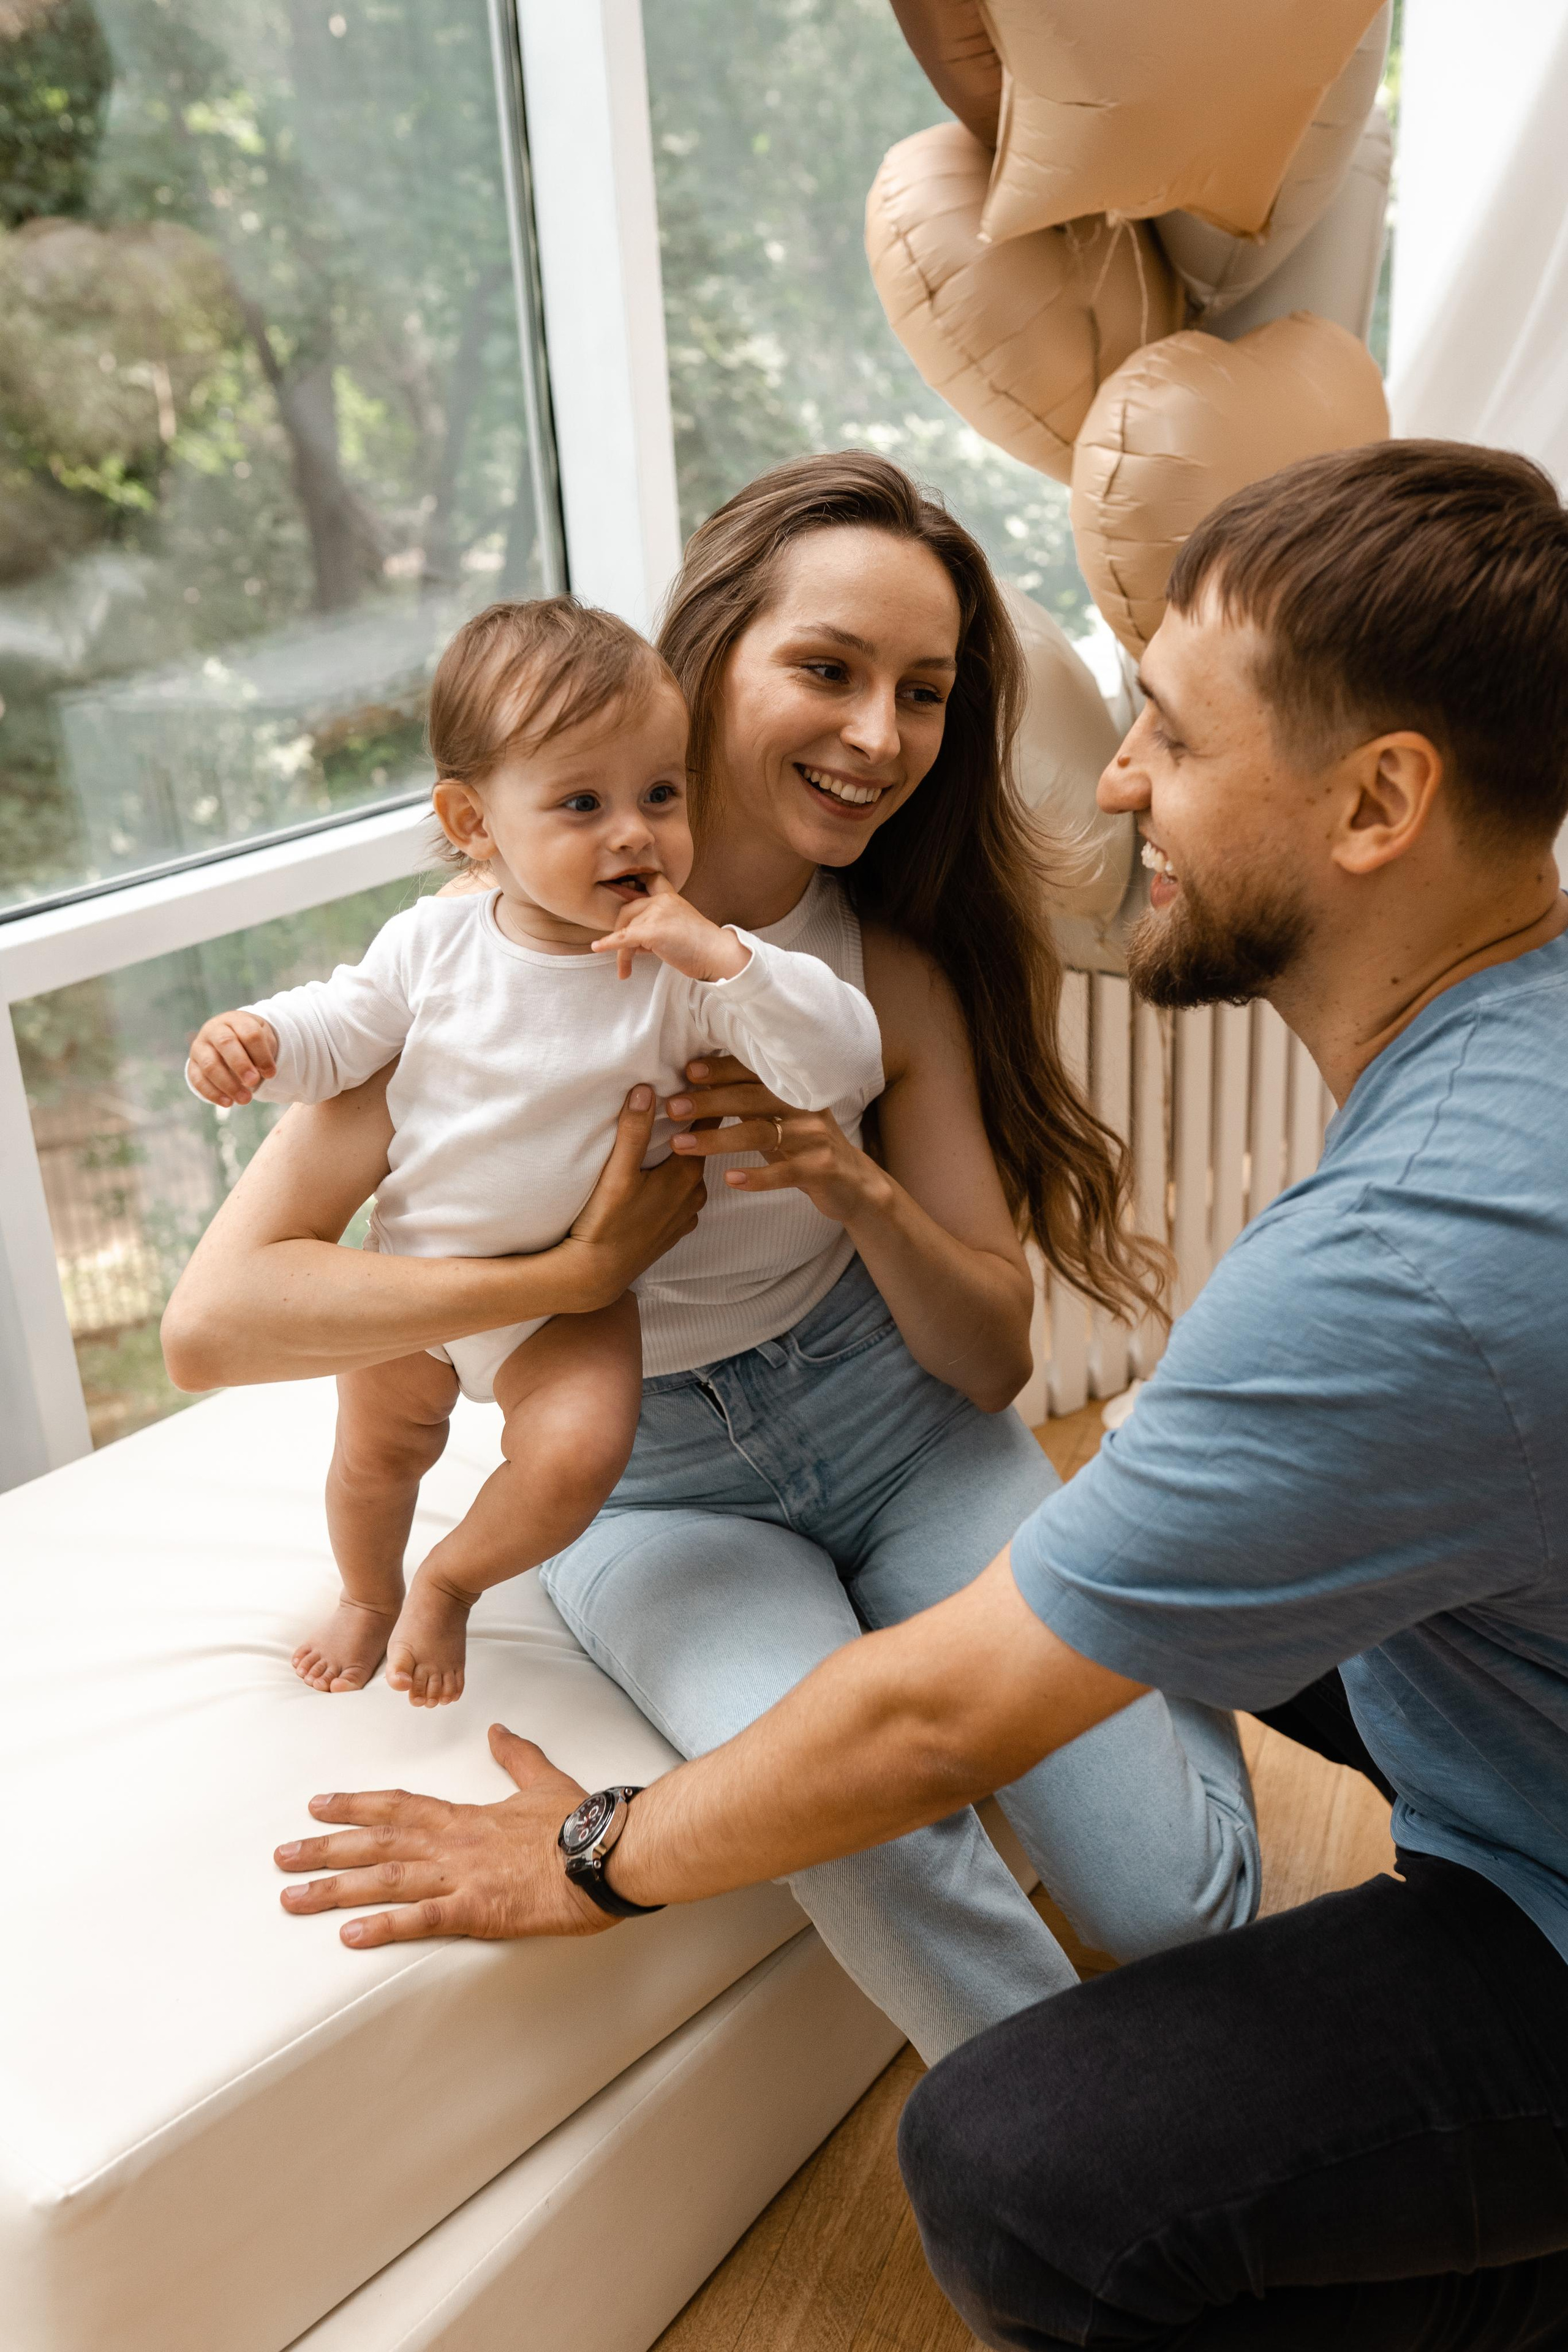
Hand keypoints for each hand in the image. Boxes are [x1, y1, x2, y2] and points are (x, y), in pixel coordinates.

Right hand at [187, 1010, 278, 1106]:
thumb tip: (263, 1074)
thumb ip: (264, 1052)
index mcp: (236, 1020)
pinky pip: (197, 1080)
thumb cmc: (249, 1041)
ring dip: (228, 1084)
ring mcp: (200, 1047)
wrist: (228, 1039)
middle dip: (241, 1065)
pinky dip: (212, 1093)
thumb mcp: (262, 1039)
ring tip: (245, 1100)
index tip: (271, 1073)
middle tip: (253, 1082)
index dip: (261, 1054)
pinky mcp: (192, 1065)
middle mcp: (214, 1030)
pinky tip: (228, 1103)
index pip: (249, 1033)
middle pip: (226, 1044)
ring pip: (210, 1064)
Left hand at [275, 1724, 613, 1945]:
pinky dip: (385, 1926)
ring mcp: (462, 1876)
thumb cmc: (579, 1821)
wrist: (607, 1851)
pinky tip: (351, 1936)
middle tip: (280, 1856)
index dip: (355, 1807)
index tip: (317, 1806)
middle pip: (376, 1844)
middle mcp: (452, 1843)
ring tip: (292, 1898)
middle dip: (324, 1850)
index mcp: (465, 1816)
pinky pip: (423, 1919)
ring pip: (386, 1880)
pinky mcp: (478, 1909)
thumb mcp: (544, 1780)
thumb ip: (516, 1756)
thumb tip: (498, 1730)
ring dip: (335, 1890)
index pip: (397, 1807)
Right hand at [558, 1082, 706, 1306]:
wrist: (596, 1276)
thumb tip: (647, 1089)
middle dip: (697, 1127)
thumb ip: (634, 1131)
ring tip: (673, 1135)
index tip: (707, 1077)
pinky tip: (661, 1176)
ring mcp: (684, 1217)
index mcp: (685, 1177)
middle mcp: (693, 1196)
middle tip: (688, 1097)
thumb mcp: (617, 1174)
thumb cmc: (606, 1223)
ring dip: (686, 1156)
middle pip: (701, 1151)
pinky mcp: (672, 1232)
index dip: (706, 1102)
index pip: (707, 1128)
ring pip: (692, 1175)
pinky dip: (677, 1182)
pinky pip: (682, 1198)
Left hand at [591, 874, 748, 982]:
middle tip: (624, 956)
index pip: (646, 882)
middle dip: (620, 933)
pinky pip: (623, 938)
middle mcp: (662, 900)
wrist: (718, 954)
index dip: (630, 886)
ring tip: (625, 971)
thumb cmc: (700, 947)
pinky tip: (597, 948)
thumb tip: (632, 944)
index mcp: (669, 896)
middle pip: (627, 912)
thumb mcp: (676, 930)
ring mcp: (657, 913)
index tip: (616, 885)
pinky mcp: (653, 931)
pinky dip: (609, 944)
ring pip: (626, 931)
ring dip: (622, 954)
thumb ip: (655, 929)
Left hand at [666, 1055, 885, 1227]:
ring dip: (717, 1140)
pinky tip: (730, 1179)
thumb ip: (748, 1099)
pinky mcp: (820, 1168)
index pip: (753, 1072)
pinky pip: (784, 1172)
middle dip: (709, 1102)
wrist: (853, 1182)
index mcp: (792, 1089)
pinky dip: (757, 1177)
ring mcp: (813, 1137)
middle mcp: (804, 1106)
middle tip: (672, 1108)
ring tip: (681, 1147)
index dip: (721, 1070)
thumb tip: (697, 1081)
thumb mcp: (779, 1117)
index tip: (688, 1071)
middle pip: (750, 1099)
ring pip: (760, 1133)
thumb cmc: (804, 1145)